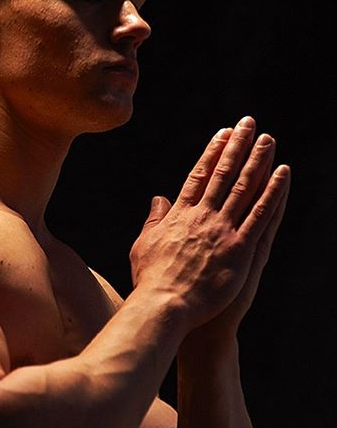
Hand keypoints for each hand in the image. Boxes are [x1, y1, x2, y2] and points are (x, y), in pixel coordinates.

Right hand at [130, 117, 290, 330]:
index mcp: (180, 215)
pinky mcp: (240, 248)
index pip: (199, 176)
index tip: (222, 134)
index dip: (212, 152)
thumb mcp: (143, 245)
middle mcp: (203, 216)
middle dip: (237, 146)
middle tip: (248, 124)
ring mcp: (223, 230)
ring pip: (245, 187)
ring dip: (258, 160)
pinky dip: (273, 192)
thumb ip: (153, 220)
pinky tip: (283, 174)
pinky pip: (261, 214)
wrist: (164, 304)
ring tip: (268, 140)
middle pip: (224, 174)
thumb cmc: (150, 279)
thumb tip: (159, 199)